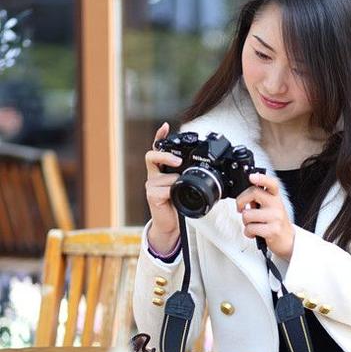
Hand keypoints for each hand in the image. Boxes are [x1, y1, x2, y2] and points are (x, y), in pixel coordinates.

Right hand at [145, 122, 180, 253]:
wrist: (170, 225)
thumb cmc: (176, 205)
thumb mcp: (182, 187)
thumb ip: (185, 176)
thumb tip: (198, 169)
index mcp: (161, 170)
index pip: (157, 149)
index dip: (160, 137)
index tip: (165, 126)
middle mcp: (153, 175)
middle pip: (152, 156)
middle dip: (165, 156)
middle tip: (177, 161)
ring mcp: (151, 185)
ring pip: (166, 176)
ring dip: (176, 183)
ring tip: (180, 191)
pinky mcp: (151, 195)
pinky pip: (165, 189)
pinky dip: (172, 193)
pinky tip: (173, 199)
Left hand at [236, 172, 294, 259]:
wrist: (287, 240)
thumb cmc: (276, 223)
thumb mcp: (271, 208)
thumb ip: (259, 200)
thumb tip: (244, 198)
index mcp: (275, 197)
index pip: (271, 183)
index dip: (261, 178)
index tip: (252, 176)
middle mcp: (276, 205)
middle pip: (253, 193)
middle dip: (240, 201)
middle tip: (240, 208)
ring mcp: (275, 217)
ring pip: (247, 214)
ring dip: (245, 222)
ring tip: (252, 225)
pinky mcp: (272, 230)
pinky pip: (250, 228)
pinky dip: (248, 233)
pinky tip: (254, 233)